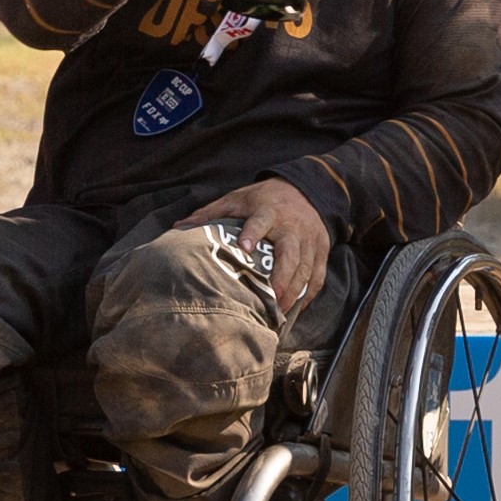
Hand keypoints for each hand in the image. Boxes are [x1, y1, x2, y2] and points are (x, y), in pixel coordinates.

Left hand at [179, 178, 332, 317]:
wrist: (305, 188)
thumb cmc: (264, 199)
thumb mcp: (237, 199)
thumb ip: (210, 213)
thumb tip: (178, 228)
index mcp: (269, 211)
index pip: (260, 222)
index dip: (253, 234)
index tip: (244, 248)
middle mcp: (292, 227)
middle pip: (290, 254)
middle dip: (281, 278)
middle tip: (269, 300)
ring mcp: (310, 240)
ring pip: (306, 269)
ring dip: (293, 292)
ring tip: (279, 312)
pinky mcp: (321, 251)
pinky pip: (317, 277)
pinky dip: (308, 295)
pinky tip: (294, 309)